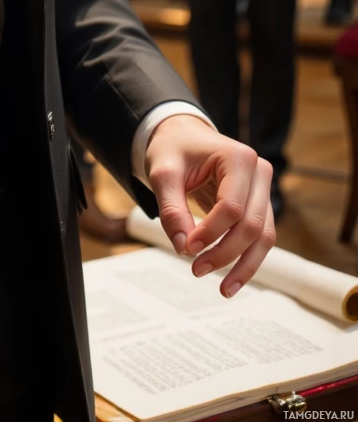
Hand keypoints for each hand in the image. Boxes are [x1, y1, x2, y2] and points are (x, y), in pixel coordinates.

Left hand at [145, 114, 273, 297]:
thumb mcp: (163, 173)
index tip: (186, 249)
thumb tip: (183, 248)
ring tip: (223, 290)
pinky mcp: (260, 204)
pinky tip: (232, 280)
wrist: (181, 136)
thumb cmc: (173, 149)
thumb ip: (171, 209)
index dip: (210, 233)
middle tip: (196, 270)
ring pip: (264, 237)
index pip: (231, 207)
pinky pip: (261, 238)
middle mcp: (259, 171)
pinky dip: (248, 260)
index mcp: (238, 157)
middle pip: (252, 225)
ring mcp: (263, 188)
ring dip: (244, 266)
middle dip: (226, 254)